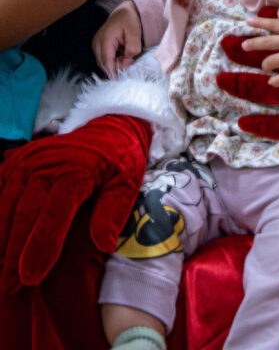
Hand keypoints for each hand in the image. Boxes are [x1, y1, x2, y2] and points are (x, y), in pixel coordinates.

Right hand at [0, 114, 150, 291]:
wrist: (108, 129)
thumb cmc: (119, 161)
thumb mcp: (128, 182)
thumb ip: (113, 212)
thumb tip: (103, 245)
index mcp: (77, 169)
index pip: (54, 214)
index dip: (40, 247)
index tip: (30, 278)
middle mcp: (48, 163)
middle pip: (25, 213)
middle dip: (14, 253)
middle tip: (9, 286)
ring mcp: (28, 160)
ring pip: (7, 204)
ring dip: (1, 239)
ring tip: (0, 273)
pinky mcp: (17, 160)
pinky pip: (0, 189)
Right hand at [93, 0, 141, 77]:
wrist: (125, 11)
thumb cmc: (130, 20)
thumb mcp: (135, 33)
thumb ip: (132, 49)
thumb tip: (127, 60)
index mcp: (105, 38)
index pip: (107, 61)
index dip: (112, 72)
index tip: (118, 80)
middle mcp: (97, 42)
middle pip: (104, 63)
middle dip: (116, 67)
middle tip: (130, 60)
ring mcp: (96, 44)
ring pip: (103, 62)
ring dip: (114, 63)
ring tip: (126, 54)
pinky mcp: (98, 45)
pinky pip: (104, 58)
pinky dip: (113, 59)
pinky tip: (121, 54)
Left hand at [240, 8, 278, 86]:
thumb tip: (277, 12)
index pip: (274, 24)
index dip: (260, 23)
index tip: (248, 22)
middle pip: (268, 42)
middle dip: (253, 43)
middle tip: (244, 45)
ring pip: (272, 61)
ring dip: (265, 64)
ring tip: (265, 66)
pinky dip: (275, 81)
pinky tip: (271, 81)